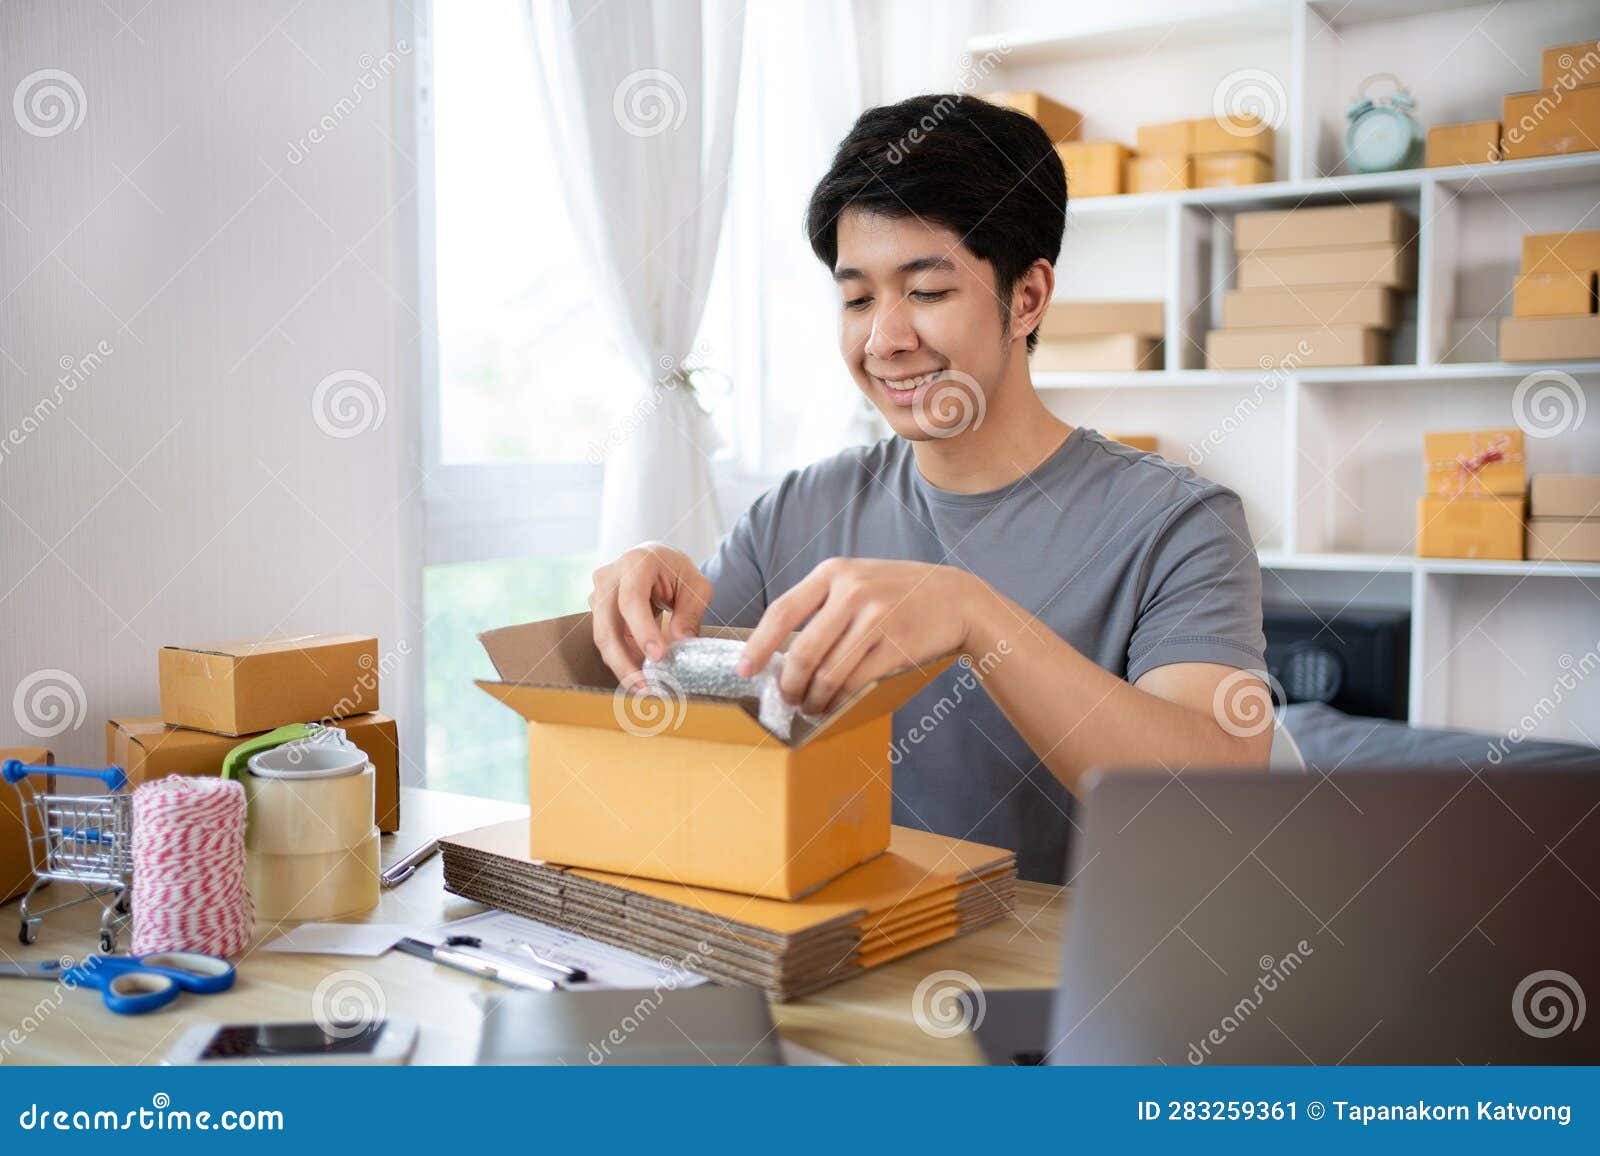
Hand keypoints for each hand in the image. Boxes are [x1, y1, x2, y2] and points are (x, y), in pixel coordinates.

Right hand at [588, 542, 712, 681]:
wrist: (657, 561)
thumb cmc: (678, 572)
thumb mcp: (696, 586)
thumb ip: (690, 612)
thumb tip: (681, 642)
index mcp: (636, 562)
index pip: (632, 600)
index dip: (642, 630)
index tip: (658, 657)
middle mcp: (609, 577)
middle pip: (607, 624)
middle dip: (624, 660)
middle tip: (645, 687)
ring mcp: (598, 594)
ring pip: (603, 637)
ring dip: (621, 666)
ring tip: (644, 688)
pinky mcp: (598, 612)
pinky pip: (608, 641)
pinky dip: (623, 660)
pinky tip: (640, 676)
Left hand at [737, 558, 984, 715]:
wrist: (955, 598)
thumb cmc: (897, 594)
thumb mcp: (857, 580)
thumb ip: (821, 605)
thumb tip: (778, 650)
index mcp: (834, 572)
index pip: (782, 611)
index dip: (759, 645)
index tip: (744, 669)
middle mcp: (853, 591)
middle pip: (803, 650)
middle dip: (789, 683)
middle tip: (786, 697)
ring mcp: (876, 617)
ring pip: (828, 672)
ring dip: (813, 697)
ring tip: (810, 706)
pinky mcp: (895, 645)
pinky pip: (855, 682)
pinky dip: (839, 699)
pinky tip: (834, 704)